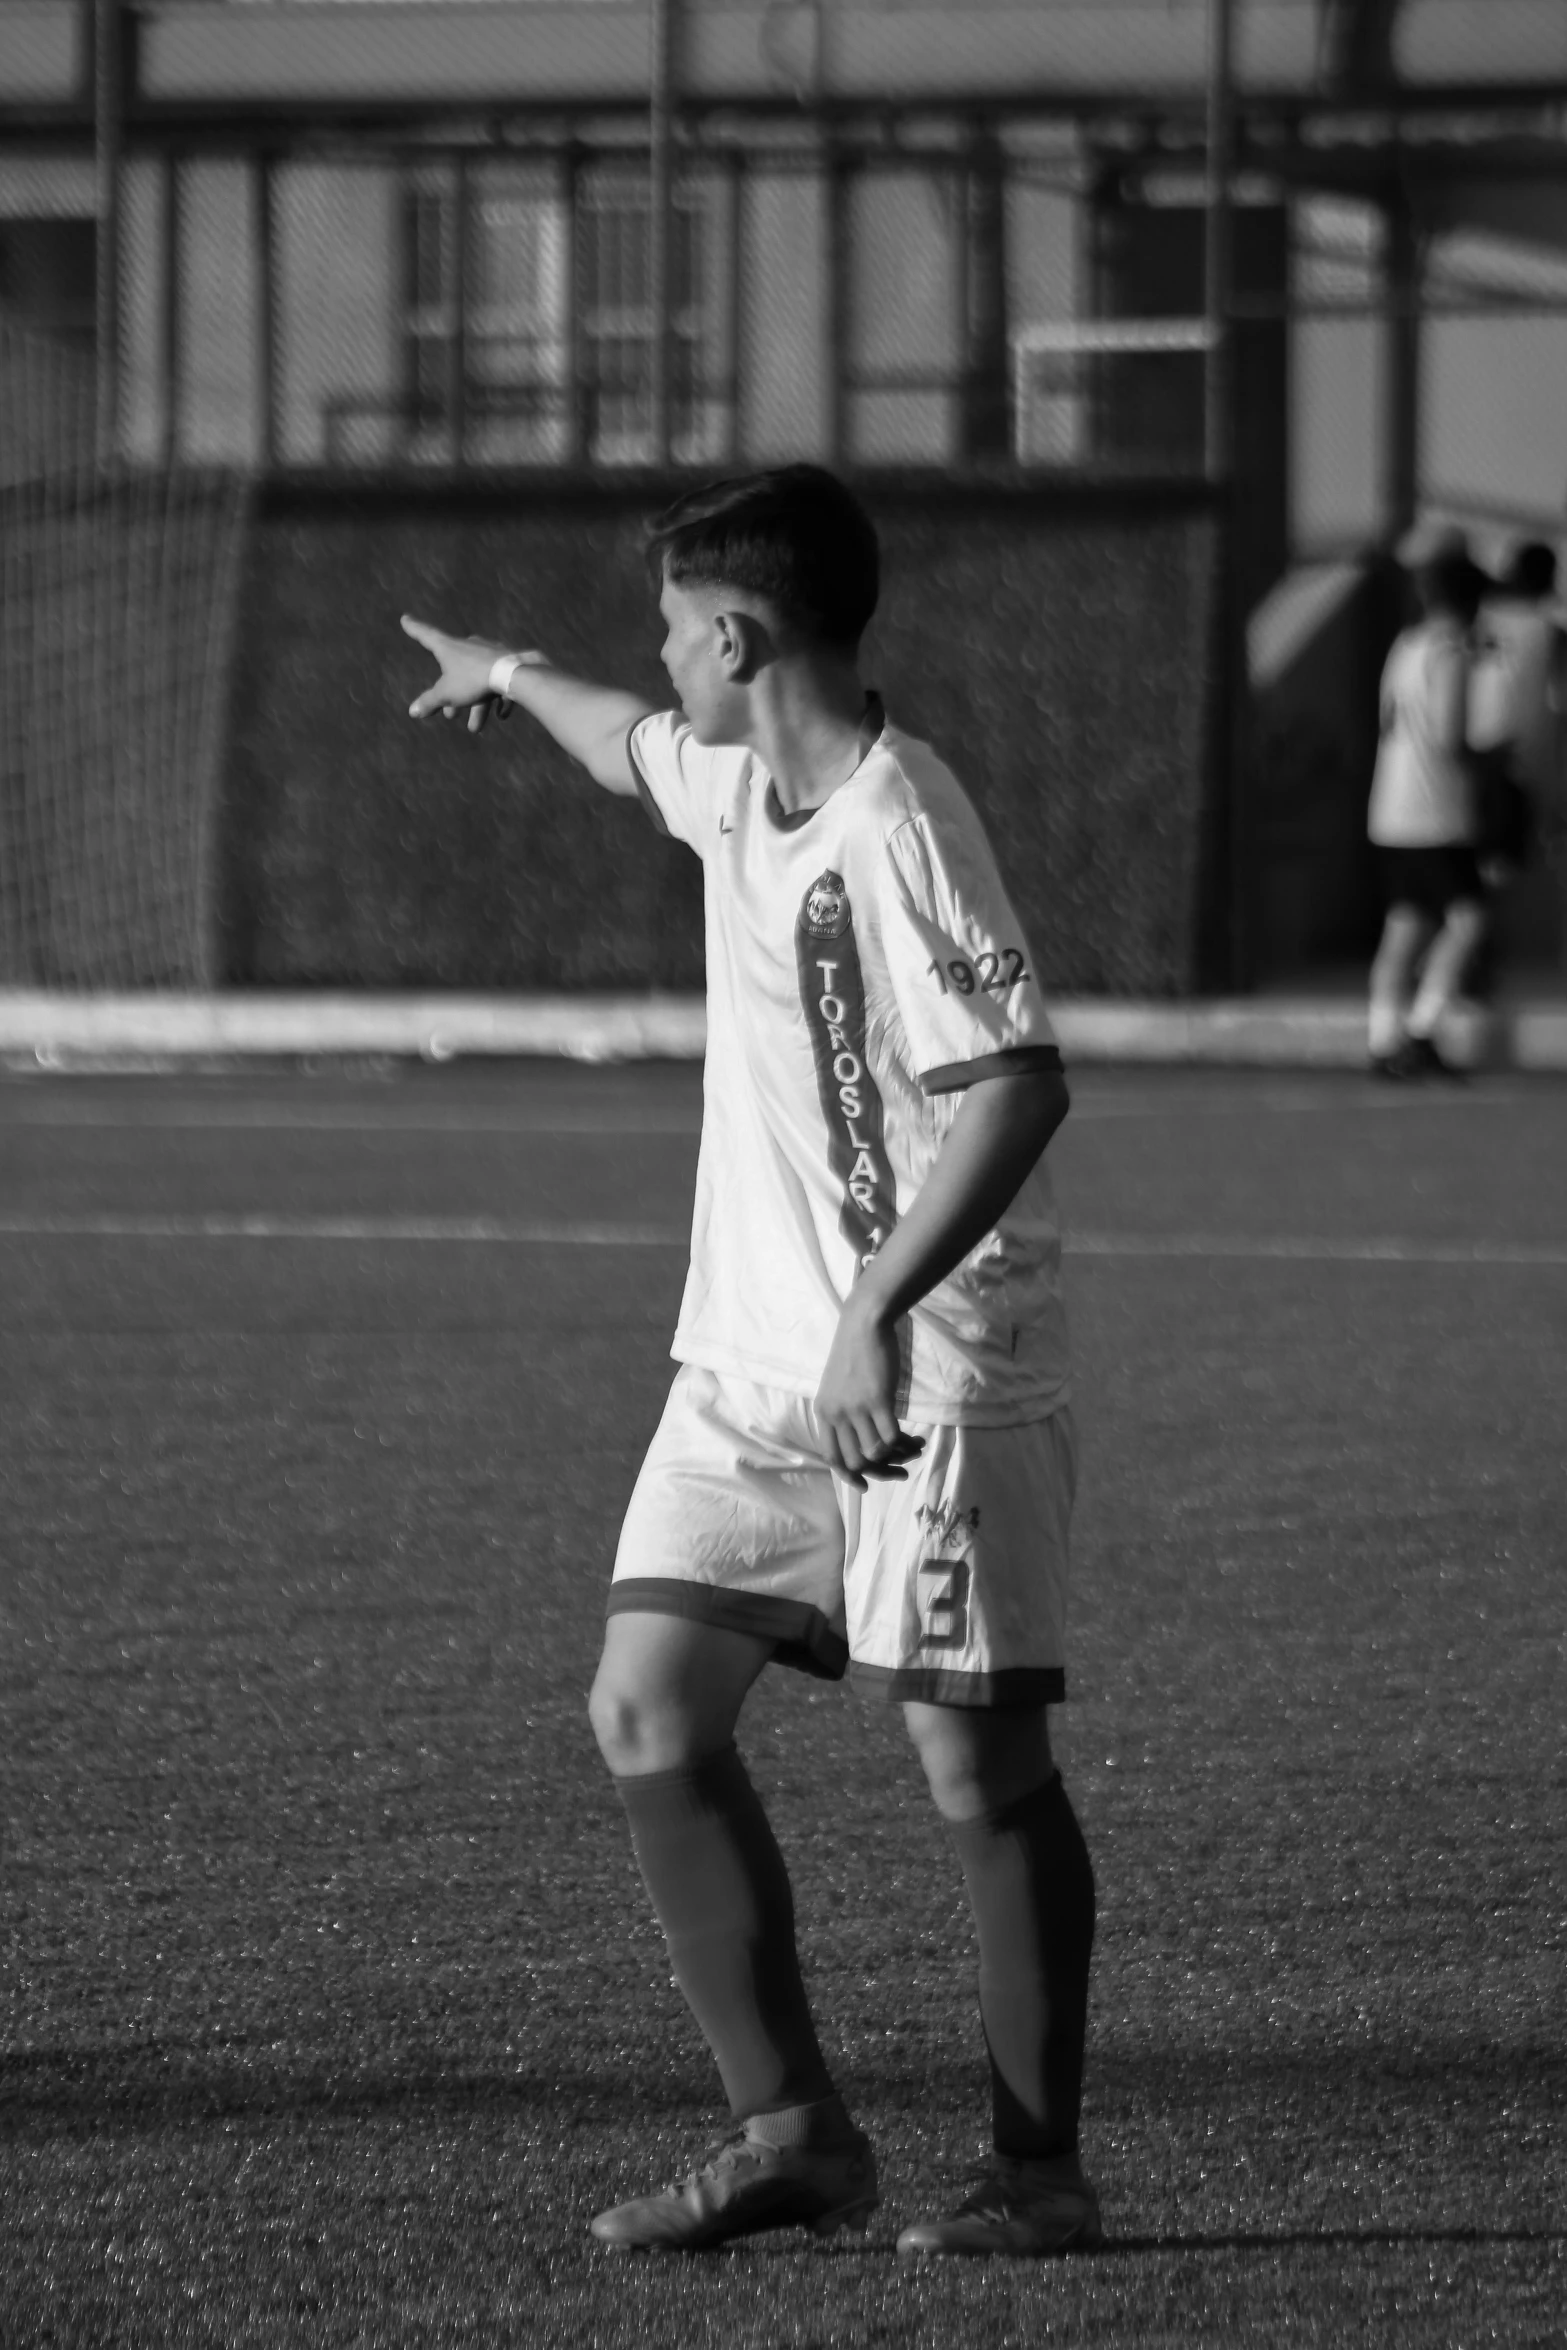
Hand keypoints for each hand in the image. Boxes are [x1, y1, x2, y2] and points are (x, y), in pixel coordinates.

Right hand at [402, 615, 528, 735]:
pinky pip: (499, 682)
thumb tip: (412, 711)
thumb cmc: (473, 680)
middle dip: (452, 695)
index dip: (414, 628)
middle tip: (450, 715)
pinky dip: (498, 699)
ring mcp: (489, 652)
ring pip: (478, 680)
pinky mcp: (507, 661)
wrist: (512, 674)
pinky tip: (501, 715)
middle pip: (455, 670)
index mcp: (449, 647)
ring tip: (475, 728)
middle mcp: (468, 645)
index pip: (426, 635)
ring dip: (476, 705)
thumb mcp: (447, 694)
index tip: (405, 619)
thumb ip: (429, 702)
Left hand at [815, 1290, 925, 1490]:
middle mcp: (836, 1414)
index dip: (850, 1476)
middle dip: (881, 1473)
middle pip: (856, 1461)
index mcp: (823, 1413)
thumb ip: (844, 1414)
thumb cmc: (855, 1352)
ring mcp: (855, 1408)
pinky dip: (906, 1445)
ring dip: (899, 1458)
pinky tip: (917, 1439)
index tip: (867, 1486)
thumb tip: (864, 1443)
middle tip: (901, 1470)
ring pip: (876, 1452)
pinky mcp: (877, 1400)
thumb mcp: (838, 1387)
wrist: (864, 1323)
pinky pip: (891, 1437)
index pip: (832, 1457)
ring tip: (914, 1448)